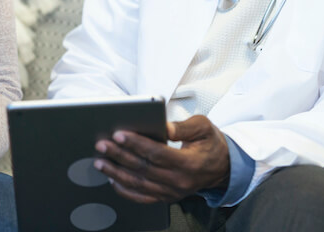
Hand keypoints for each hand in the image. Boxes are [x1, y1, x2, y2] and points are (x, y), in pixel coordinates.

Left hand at [93, 115, 229, 203]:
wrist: (223, 168)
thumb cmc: (211, 144)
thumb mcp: (204, 127)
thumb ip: (183, 126)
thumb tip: (164, 126)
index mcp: (188, 163)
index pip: (157, 153)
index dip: (136, 144)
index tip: (119, 134)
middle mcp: (179, 181)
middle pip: (143, 168)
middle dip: (119, 155)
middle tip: (102, 144)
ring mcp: (172, 192)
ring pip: (139, 184)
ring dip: (116, 173)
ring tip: (100, 161)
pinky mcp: (167, 197)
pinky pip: (142, 197)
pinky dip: (125, 190)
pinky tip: (112, 180)